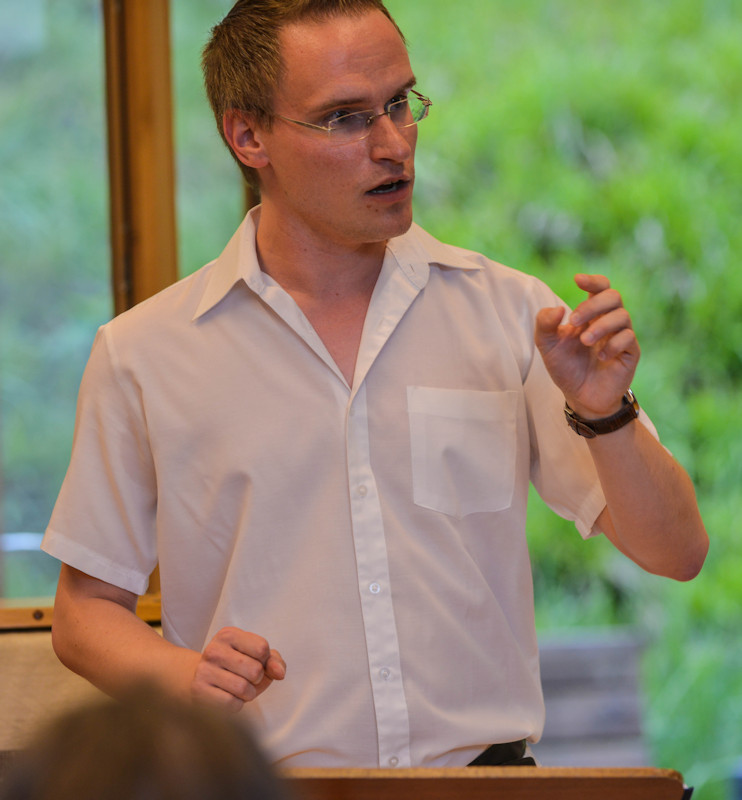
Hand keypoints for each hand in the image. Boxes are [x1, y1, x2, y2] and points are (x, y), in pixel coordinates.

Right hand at [190, 627, 285, 712]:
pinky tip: (228, 696)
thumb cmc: (236, 666)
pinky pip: (231, 703)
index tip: (254, 660)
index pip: (262, 648)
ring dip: (249, 693)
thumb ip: (274, 661)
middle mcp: (214, 649)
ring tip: (240, 688)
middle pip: (255, 670)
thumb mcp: (256, 656)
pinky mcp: (199, 691)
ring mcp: (204, 670)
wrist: (203, 679)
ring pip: (243, 688)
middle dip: (258, 679)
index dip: (265, 660)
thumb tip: (280, 673)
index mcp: (229, 635)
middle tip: (247, 678)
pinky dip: (237, 704)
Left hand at [534, 273, 639, 417]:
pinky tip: (601, 356)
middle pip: (613, 296)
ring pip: (622, 315)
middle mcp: (608, 321)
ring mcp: (621, 336)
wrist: (580, 397)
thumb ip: (545, 324)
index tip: (578, 280)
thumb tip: (558, 309)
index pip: (599, 288)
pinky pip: (629, 338)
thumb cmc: (566, 367)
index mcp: (590, 314)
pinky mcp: (630, 353)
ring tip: (584, 342)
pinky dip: (613, 344)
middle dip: (592, 305)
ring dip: (600, 325)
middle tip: (573, 322)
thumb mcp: (547, 345)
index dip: (592, 280)